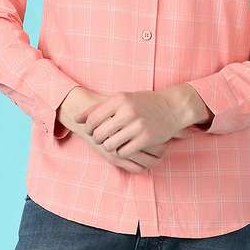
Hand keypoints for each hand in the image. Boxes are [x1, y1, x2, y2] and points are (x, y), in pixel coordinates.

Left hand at [73, 90, 188, 159]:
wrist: (172, 106)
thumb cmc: (143, 102)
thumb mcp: (122, 98)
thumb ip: (99, 107)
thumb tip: (76, 119)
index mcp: (120, 99)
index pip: (93, 119)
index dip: (88, 128)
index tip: (91, 130)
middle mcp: (128, 111)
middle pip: (99, 134)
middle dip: (97, 139)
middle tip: (101, 139)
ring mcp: (137, 126)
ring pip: (110, 145)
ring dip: (108, 146)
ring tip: (112, 143)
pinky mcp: (146, 139)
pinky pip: (124, 152)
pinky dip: (121, 152)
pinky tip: (124, 146)